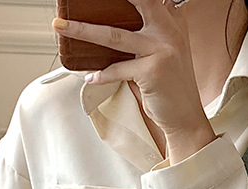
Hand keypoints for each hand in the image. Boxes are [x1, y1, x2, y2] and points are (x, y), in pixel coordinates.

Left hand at [53, 0, 215, 162]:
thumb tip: (114, 22)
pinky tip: (91, 77)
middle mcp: (170, 33)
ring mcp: (162, 51)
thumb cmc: (171, 88)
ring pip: (114, 35)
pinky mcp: (152, 72)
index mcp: (172, 24)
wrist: (186, 119)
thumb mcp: (165, 53)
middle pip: (136, 2)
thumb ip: (149, 33)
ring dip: (82, 30)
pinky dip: (101, 75)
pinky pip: (117, 69)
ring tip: (61, 26)